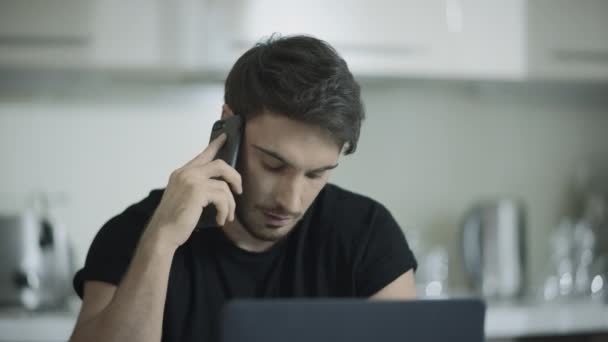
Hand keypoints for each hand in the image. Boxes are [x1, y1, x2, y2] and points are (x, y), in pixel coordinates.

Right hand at [145, 133, 242, 249]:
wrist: (163, 233)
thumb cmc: (174, 220)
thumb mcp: (184, 197)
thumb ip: (197, 187)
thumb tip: (221, 186)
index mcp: (182, 173)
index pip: (202, 155)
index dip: (216, 145)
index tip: (226, 137)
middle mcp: (186, 173)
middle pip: (220, 164)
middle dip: (235, 177)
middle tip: (239, 190)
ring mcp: (192, 180)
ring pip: (224, 185)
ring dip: (230, 203)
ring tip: (228, 215)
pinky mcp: (198, 191)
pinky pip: (222, 198)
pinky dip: (225, 211)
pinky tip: (221, 220)